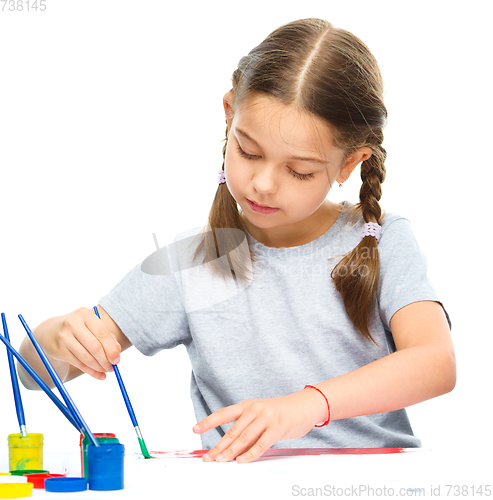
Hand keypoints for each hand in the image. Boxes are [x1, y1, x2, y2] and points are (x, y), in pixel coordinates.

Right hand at [33, 307, 121, 380]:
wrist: (50, 332)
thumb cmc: (78, 328)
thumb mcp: (91, 326)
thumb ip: (106, 336)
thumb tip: (117, 350)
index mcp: (85, 314)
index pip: (102, 333)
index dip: (111, 349)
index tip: (117, 359)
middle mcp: (72, 323)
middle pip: (95, 346)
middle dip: (106, 360)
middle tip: (112, 367)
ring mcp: (64, 337)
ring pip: (86, 357)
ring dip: (99, 367)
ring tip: (106, 370)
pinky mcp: (58, 350)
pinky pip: (78, 364)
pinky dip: (90, 371)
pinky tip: (98, 374)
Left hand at [192, 389, 326, 462]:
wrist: (304, 405)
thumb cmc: (280, 413)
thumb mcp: (261, 417)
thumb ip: (248, 431)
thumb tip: (232, 451)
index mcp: (247, 405)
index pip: (223, 414)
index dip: (208, 421)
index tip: (194, 429)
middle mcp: (254, 409)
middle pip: (232, 430)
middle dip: (218, 446)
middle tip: (207, 458)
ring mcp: (266, 417)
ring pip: (244, 437)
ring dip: (230, 451)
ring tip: (220, 462)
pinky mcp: (277, 427)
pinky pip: (261, 443)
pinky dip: (250, 454)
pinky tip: (241, 461)